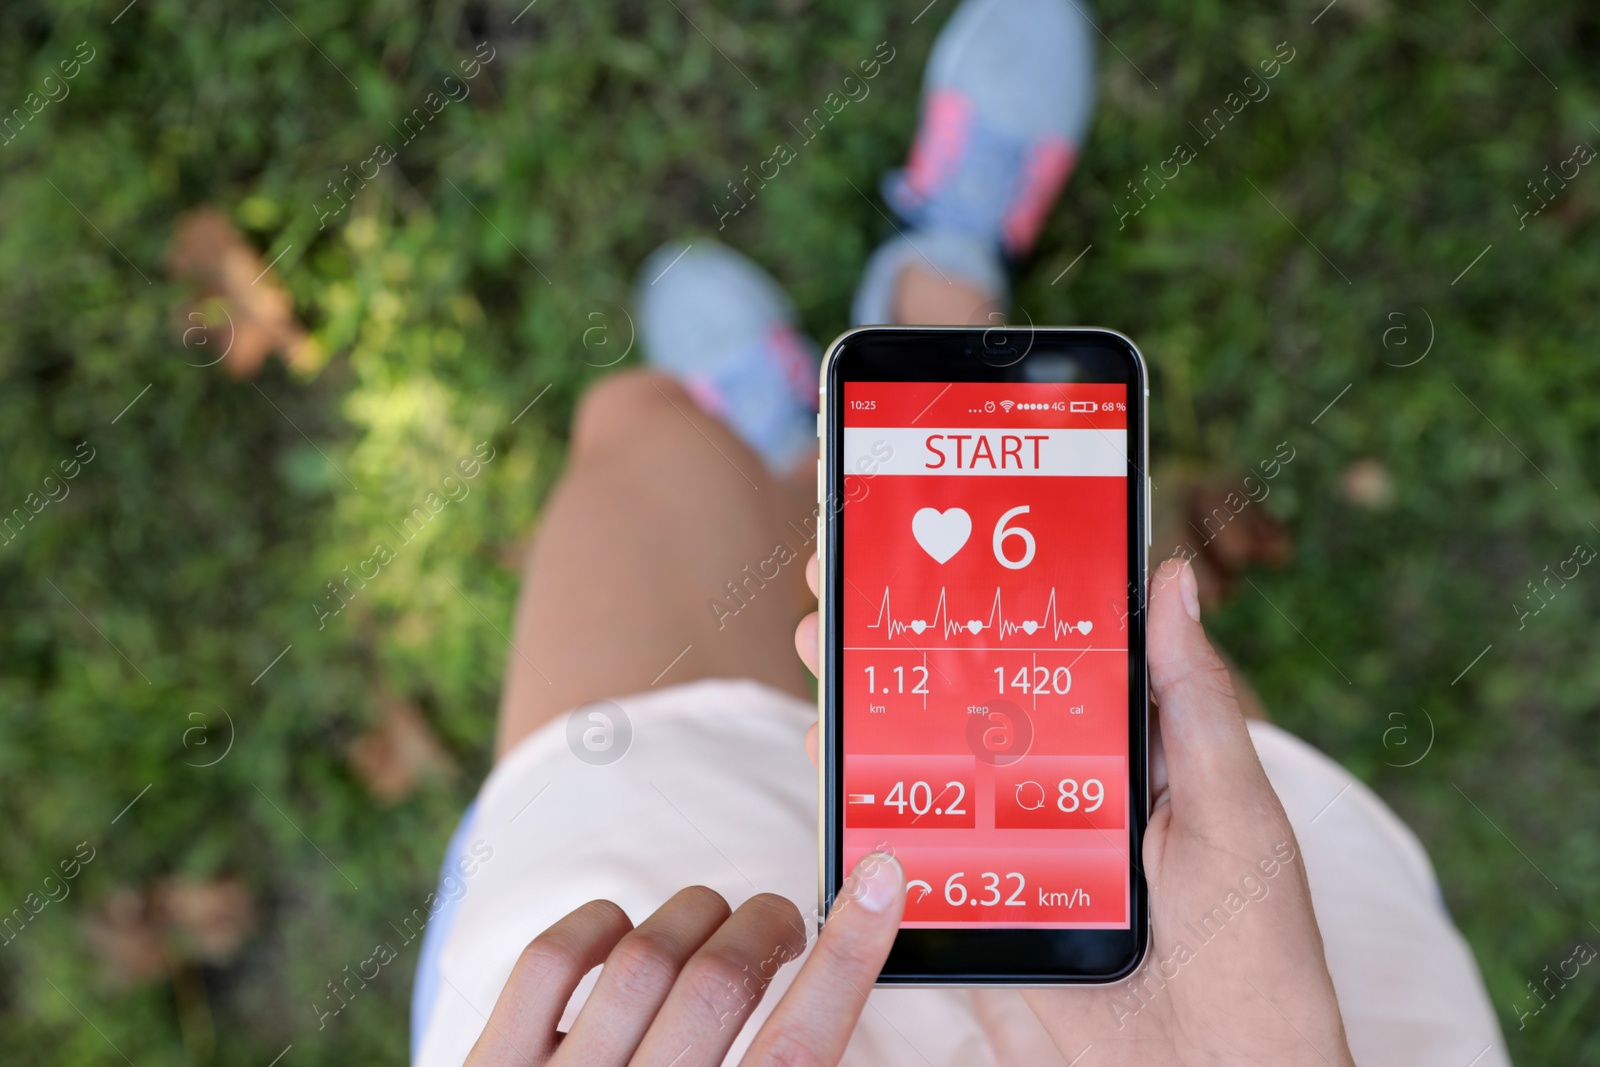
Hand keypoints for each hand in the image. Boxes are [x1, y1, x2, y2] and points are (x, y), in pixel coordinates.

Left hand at [464, 855, 905, 1066]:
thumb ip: (781, 1064)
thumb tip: (827, 996)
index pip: (799, 1049)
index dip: (848, 958)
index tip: (882, 881)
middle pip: (721, 983)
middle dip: (768, 926)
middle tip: (783, 927)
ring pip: (644, 955)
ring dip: (696, 917)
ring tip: (713, 930)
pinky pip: (549, 962)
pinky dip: (597, 925)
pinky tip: (622, 933)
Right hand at [794, 553, 1354, 1065]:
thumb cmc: (1254, 942)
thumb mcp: (1233, 806)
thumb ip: (1195, 700)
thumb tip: (1173, 580)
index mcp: (1131, 746)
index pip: (1055, 651)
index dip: (996, 595)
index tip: (943, 537)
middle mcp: (1065, 782)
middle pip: (973, 693)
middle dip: (905, 634)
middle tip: (847, 579)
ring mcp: (1016, 838)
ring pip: (932, 756)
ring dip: (871, 700)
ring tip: (819, 645)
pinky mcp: (981, 898)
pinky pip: (915, 840)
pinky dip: (865, 797)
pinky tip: (827, 756)